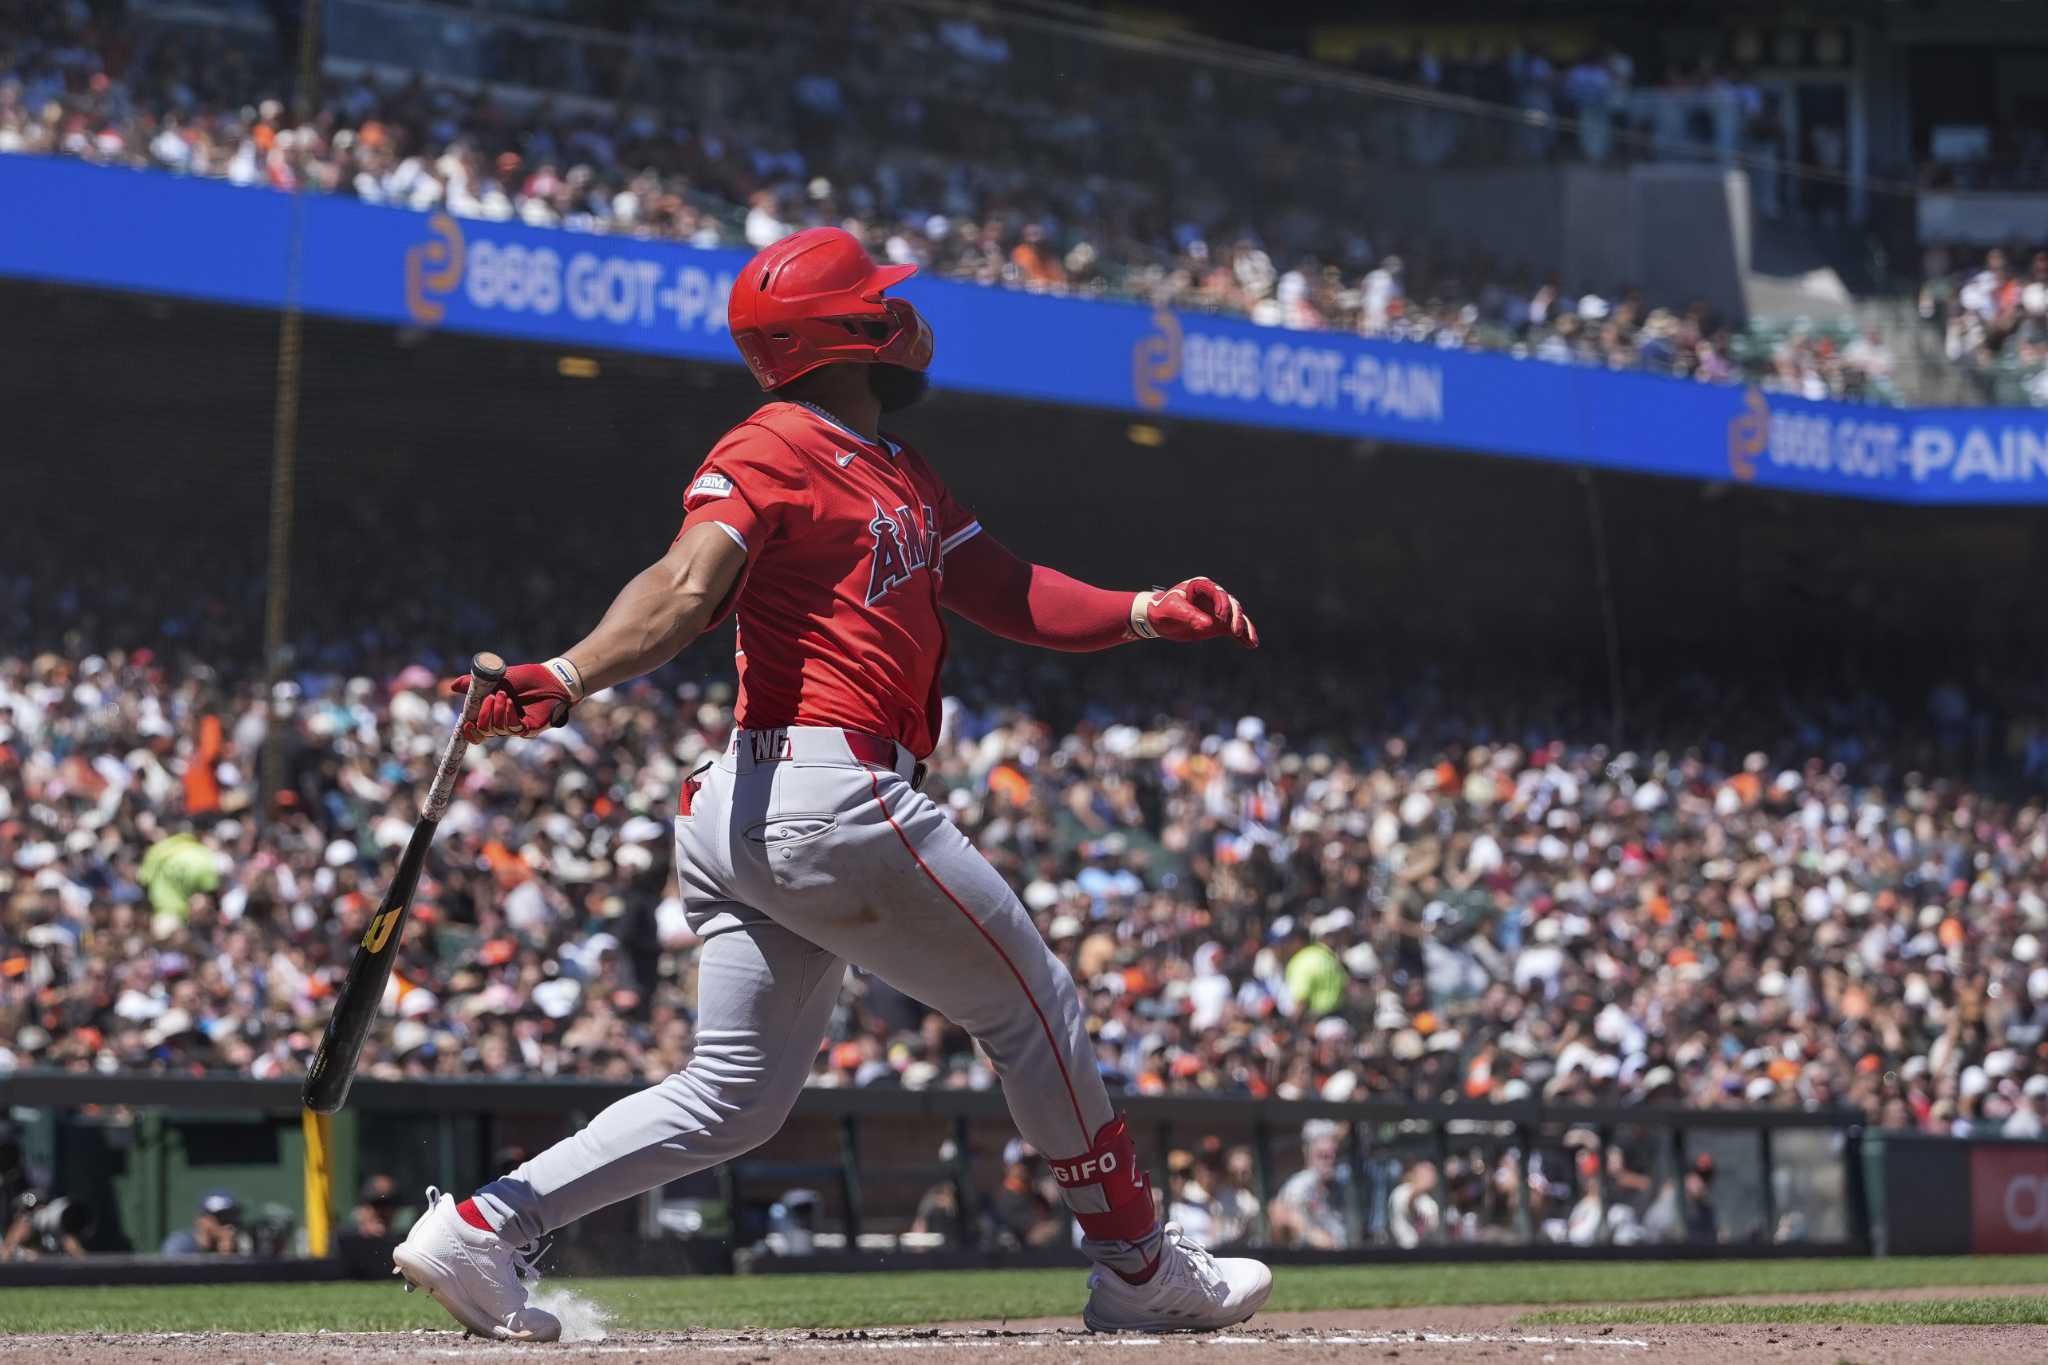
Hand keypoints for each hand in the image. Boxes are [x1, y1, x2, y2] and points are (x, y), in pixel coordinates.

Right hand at [450, 662, 575, 740]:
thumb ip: (474, 684)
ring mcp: (516, 727)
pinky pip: (513, 728)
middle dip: (482, 716)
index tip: (465, 724)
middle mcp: (503, 724)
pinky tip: (509, 702)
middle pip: (484, 732)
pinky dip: (508, 715)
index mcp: (492, 715)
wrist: (548, 677)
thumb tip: (453, 687)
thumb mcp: (495, 679)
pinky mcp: (529, 728)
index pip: (476, 732)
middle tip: (489, 698)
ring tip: (502, 694)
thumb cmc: (523, 678)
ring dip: (496, 712)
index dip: (468, 733)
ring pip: (497, 729)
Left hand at [1135, 577, 1257, 647]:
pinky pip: (1235, 629)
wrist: (1158, 619)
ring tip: (1252, 641)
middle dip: (1235, 617)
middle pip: (1232, 604)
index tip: (1220, 617)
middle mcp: (1214, 597)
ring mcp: (1218, 610)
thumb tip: (1209, 624)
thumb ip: (1189, 615)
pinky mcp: (1219, 624)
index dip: (1222, 603)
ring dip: (1244, 628)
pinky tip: (1252, 644)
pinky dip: (1244, 636)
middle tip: (1235, 631)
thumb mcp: (1173, 610)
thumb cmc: (1163, 610)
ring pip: (1237, 617)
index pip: (1218, 592)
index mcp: (1201, 586)